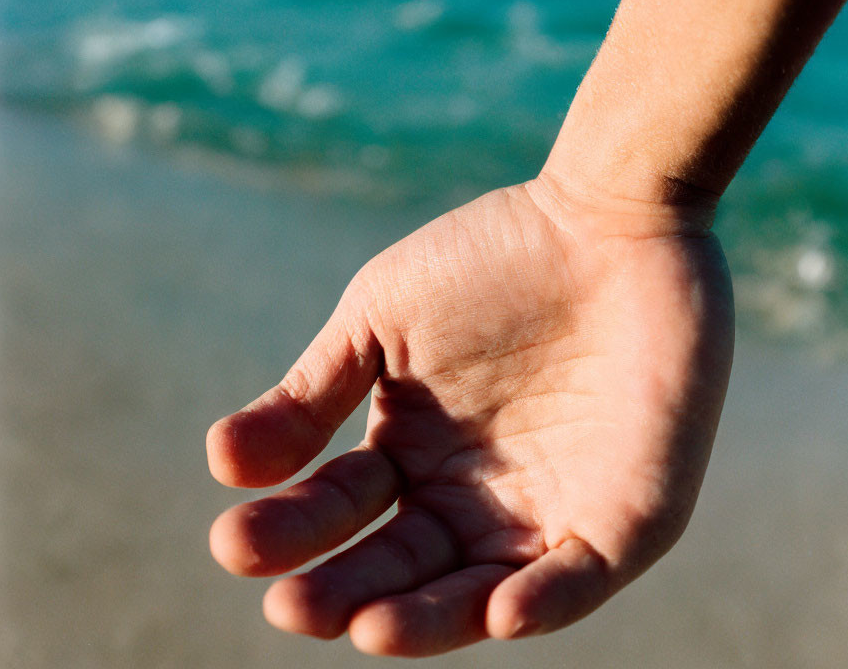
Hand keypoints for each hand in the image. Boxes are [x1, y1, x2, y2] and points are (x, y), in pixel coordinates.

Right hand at [206, 177, 733, 656]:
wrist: (608, 219)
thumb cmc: (494, 261)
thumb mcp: (384, 320)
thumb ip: (312, 391)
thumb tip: (223, 462)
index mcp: (411, 451)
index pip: (341, 507)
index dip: (290, 529)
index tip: (234, 541)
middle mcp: (471, 496)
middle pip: (402, 565)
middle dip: (346, 592)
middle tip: (291, 609)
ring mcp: (545, 510)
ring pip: (481, 590)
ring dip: (428, 620)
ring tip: (369, 628)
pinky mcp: (625, 516)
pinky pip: (582, 575)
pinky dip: (545, 600)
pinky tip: (499, 610)